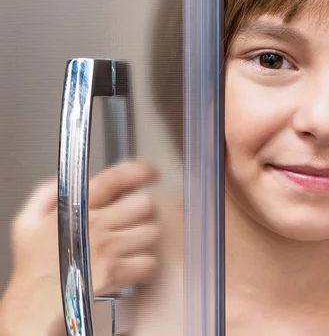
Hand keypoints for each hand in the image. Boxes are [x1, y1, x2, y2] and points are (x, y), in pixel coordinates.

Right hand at [2, 160, 160, 333]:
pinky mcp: (116, 273)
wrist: (32, 308)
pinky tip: (131, 268)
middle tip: (132, 222)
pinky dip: (145, 266)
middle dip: (142, 212)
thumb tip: (70, 181)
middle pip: (144, 204)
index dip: (139, 171)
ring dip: (145, 240)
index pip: (114, 178)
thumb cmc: (33, 268)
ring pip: (152, 232)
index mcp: (75, 209)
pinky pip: (149, 261)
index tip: (151, 172)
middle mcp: (94, 225)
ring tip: (129, 247)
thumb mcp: (27, 223)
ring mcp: (107, 249)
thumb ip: (46, 194)